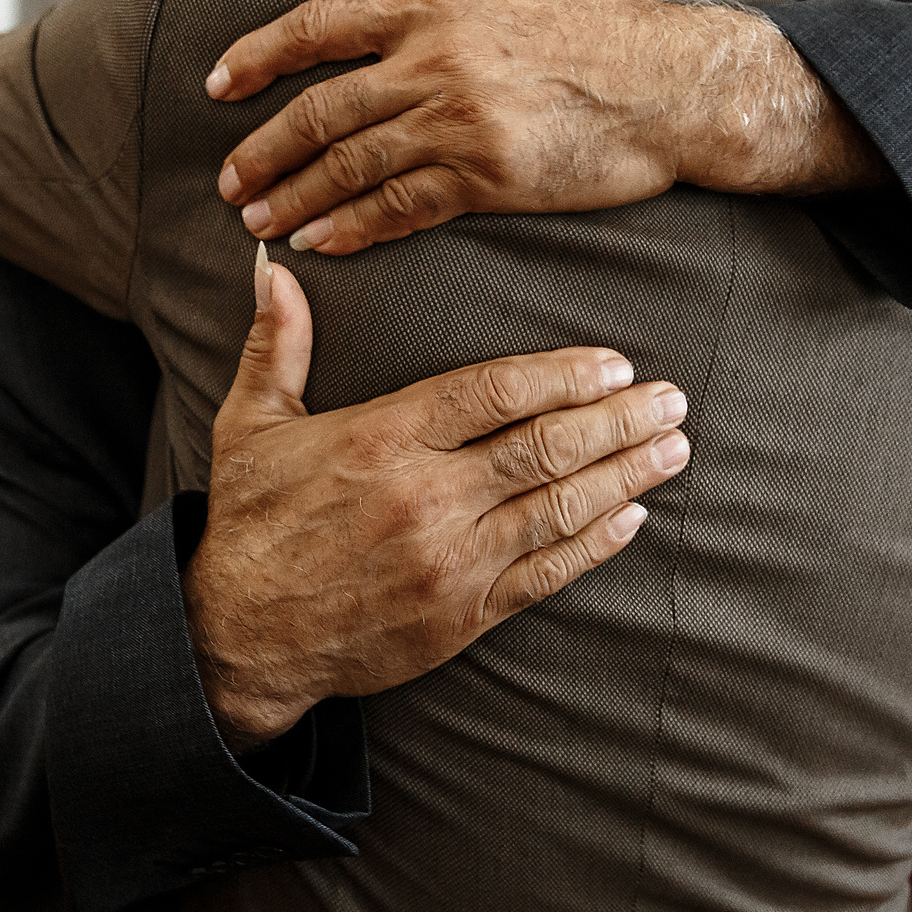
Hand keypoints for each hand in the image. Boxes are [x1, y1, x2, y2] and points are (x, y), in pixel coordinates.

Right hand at [185, 248, 692, 749]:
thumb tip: (278, 274)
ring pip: (557, 508)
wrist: (239, 638)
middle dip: (617, 420)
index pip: (492, 393)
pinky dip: (593, 544)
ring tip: (672, 449)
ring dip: (624, 476)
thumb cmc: (250, 524)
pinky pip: (543, 573)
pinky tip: (631, 518)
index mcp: (380, 439)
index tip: (613, 363)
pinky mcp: (461, 616)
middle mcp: (424, 497)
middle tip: (670, 399)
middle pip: (543, 447)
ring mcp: (449, 561)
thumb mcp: (249, 427)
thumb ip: (276, 347)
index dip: (561, 375)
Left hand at [204, 0, 857, 255]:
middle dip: (264, 148)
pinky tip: (322, 242)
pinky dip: (354, 227)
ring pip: (350, 164)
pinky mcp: (486, 177)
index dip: (260, 55)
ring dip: (295, 196)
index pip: (321, 26)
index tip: (218, 82)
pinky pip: (401, 206)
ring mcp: (457, 123)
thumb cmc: (607, 14)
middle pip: (321, 109)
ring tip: (257, 221)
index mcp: (435, 6)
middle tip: (229, 180)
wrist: (672, 83)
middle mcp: (433, 63)